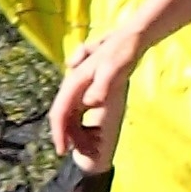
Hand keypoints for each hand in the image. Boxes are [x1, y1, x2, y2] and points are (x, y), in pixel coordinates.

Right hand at [51, 32, 135, 162]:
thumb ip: (101, 88)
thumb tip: (88, 103)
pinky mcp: (87, 85)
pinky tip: (94, 131)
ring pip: (71, 113)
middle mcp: (72, 84)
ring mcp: (78, 85)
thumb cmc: (122, 54)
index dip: (59, 134)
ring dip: (77, 131)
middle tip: (84, 154)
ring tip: (91, 146)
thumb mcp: (114, 71)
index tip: (62, 151)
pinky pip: (78, 108)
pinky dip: (83, 122)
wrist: (131, 38)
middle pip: (63, 115)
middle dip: (70, 137)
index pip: (59, 113)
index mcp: (74, 83)